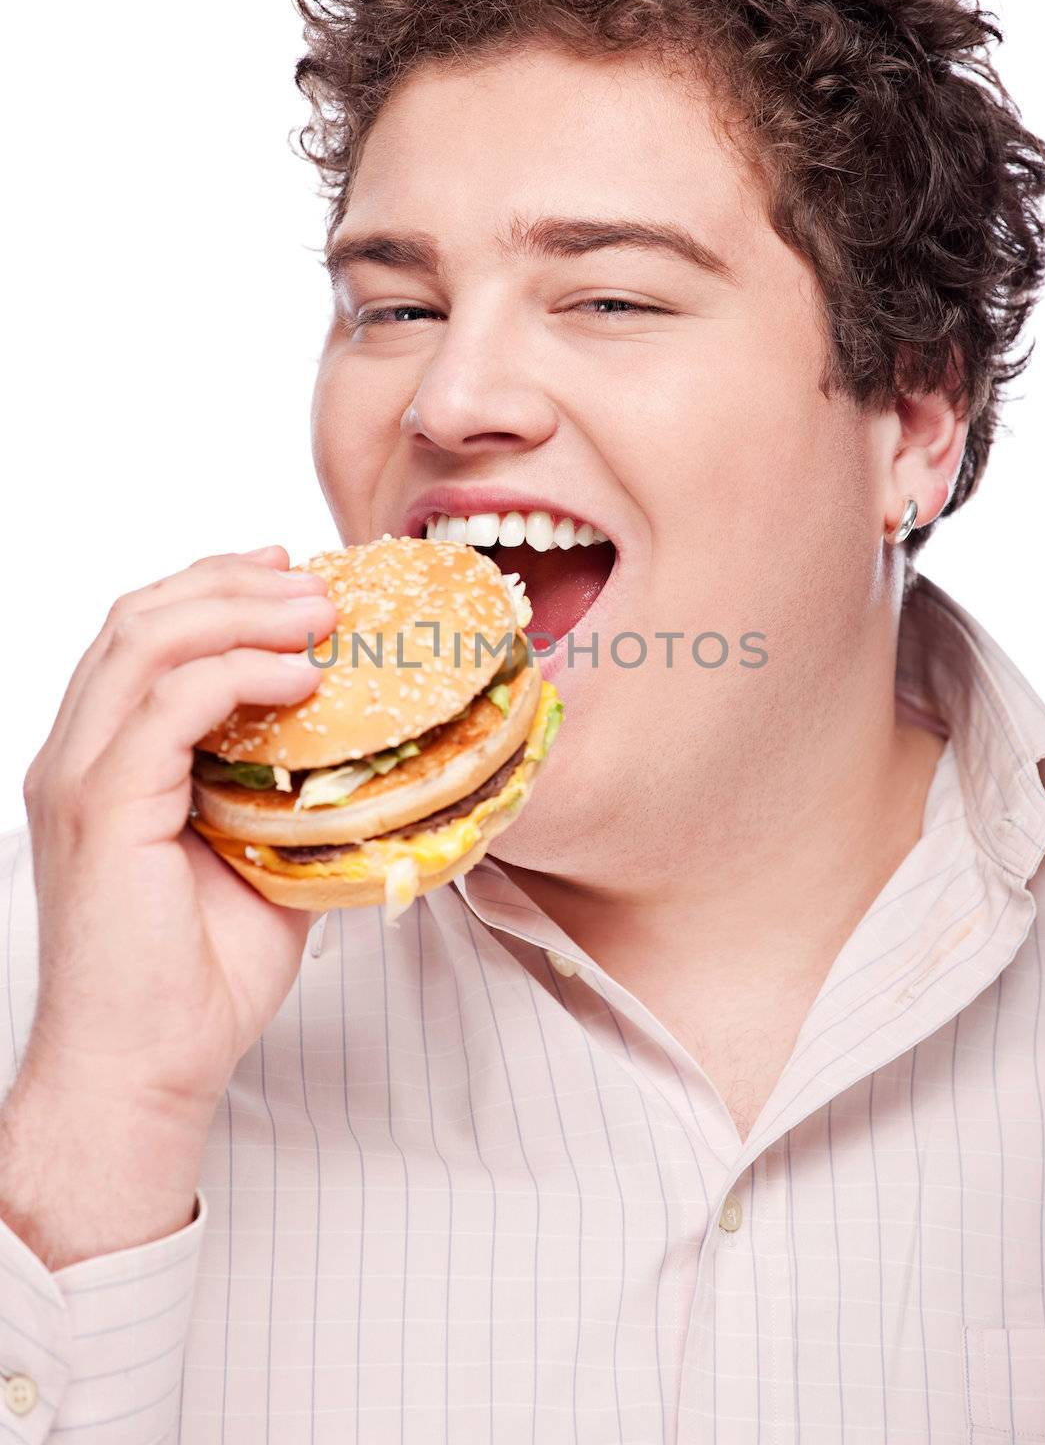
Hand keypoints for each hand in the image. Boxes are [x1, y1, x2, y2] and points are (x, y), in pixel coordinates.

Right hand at [1, 546, 335, 1263]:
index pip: (145, 635)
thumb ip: (291, 795)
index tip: (292, 574)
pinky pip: (164, 708)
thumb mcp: (264, 859)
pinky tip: (301, 677)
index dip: (216, 588)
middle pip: (141, 618)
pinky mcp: (100, 811)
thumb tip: (368, 754)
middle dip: (233, 584)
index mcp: (106, 758)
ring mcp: (80, 779)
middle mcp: (77, 755)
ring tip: (320, 615)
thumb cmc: (200, 979)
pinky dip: (236, 673)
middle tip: (316, 583)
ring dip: (241, 613)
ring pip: (146, 643)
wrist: (148, 1069)